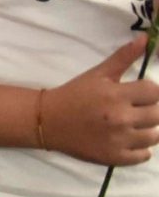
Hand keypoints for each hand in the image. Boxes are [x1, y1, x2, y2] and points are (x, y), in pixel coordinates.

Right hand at [41, 37, 158, 166]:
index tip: (136, 93)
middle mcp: (120, 118)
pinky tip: (128, 140)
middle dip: (149, 110)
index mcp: (116, 95)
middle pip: (157, 114)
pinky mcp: (114, 157)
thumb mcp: (98, 73)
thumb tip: (146, 39)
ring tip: (132, 125)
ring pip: (154, 136)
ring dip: (148, 130)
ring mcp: (118, 140)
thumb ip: (123, 57)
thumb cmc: (75, 94)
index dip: (148, 92)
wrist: (47, 120)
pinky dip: (140, 149)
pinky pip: (144, 156)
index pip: (154, 92)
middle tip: (133, 109)